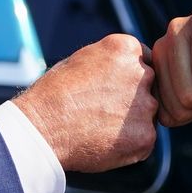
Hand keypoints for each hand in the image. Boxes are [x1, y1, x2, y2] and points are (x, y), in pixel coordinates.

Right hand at [13, 34, 158, 173]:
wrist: (41, 127)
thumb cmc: (54, 94)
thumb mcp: (83, 60)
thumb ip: (112, 62)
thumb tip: (129, 69)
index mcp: (127, 48)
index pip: (143, 62)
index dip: (125, 79)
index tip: (107, 90)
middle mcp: (143, 73)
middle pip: (150, 87)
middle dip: (132, 99)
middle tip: (101, 111)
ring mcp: (147, 105)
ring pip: (148, 114)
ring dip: (132, 122)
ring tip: (98, 126)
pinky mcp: (146, 135)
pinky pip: (145, 140)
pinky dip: (129, 144)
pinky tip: (104, 141)